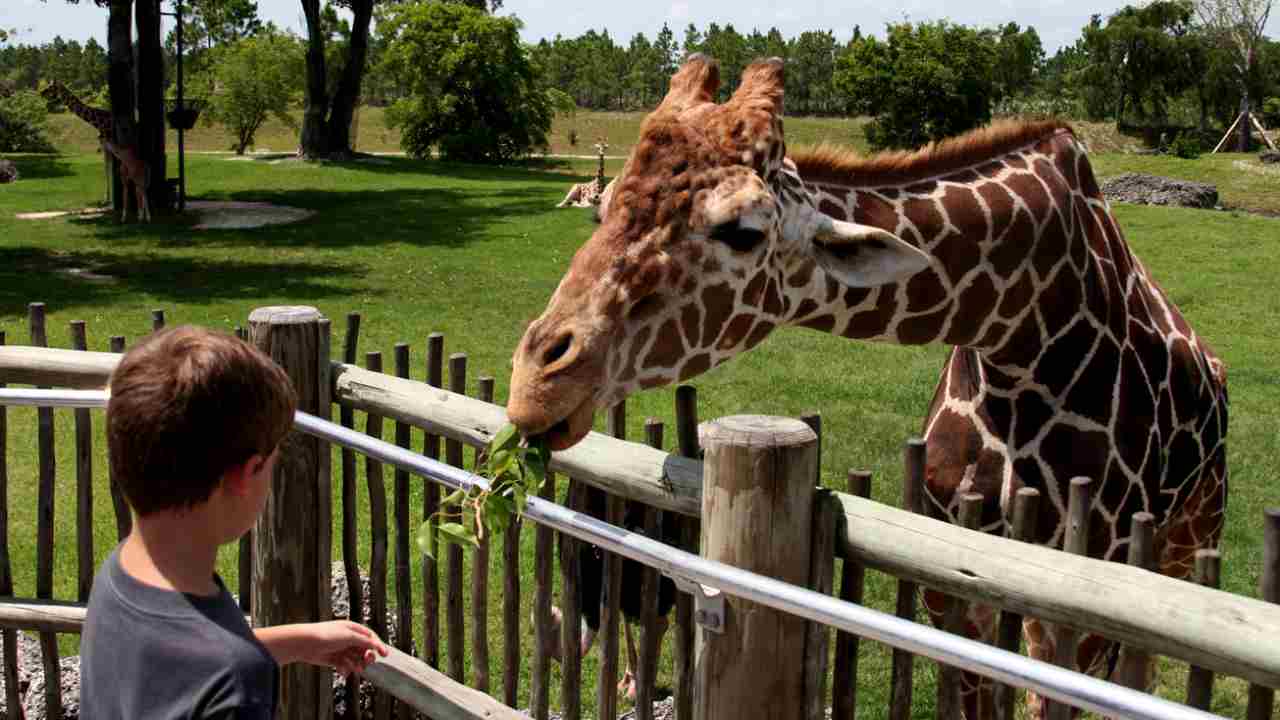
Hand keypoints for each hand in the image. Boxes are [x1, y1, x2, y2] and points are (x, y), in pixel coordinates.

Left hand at [258, 621, 388, 674]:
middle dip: (367, 656)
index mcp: (352, 629)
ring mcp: (341, 649)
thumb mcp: (349, 636)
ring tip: (355, 669)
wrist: (305, 644)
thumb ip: (364, 641)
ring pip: (355, 659)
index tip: (384, 655)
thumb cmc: (326, 635)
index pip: (370, 637)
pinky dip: (346, 669)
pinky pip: (345, 666)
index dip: (378, 645)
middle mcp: (347, 639)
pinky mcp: (333, 659)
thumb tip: (377, 646)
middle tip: (368, 662)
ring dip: (357, 664)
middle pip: (364, 649)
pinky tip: (343, 671)